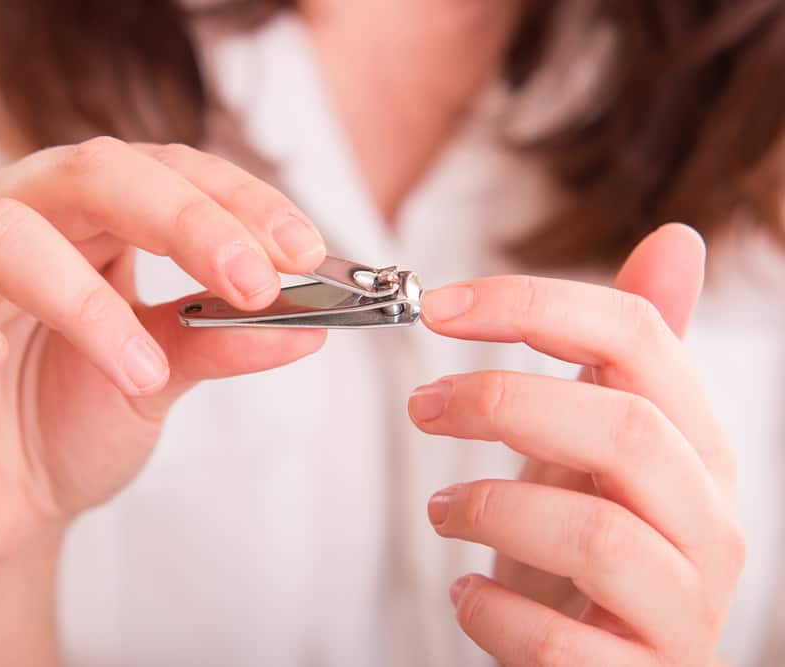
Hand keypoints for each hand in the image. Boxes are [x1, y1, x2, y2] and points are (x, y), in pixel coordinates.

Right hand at [0, 138, 326, 574]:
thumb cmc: (69, 425)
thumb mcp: (159, 382)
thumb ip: (221, 344)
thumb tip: (309, 327)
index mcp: (83, 218)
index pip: (162, 172)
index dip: (235, 202)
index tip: (302, 251)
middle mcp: (9, 217)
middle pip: (90, 174)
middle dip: (184, 220)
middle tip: (251, 281)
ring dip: (85, 301)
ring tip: (140, 373)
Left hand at [408, 224, 744, 664]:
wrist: (604, 661)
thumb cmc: (591, 547)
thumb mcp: (600, 443)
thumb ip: (631, 357)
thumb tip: (675, 241)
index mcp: (696, 447)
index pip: (637, 339)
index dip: (531, 307)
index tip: (439, 307)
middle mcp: (708, 523)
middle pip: (621, 428)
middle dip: (502, 402)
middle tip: (423, 405)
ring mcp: (685, 608)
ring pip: (595, 534)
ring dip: (491, 509)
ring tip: (441, 510)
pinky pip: (560, 644)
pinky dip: (492, 610)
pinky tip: (468, 593)